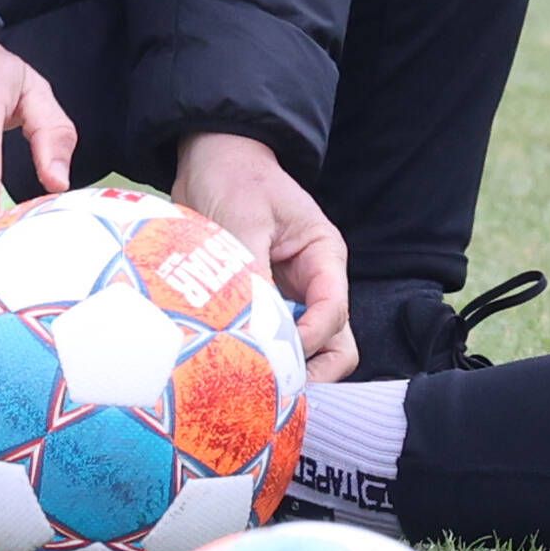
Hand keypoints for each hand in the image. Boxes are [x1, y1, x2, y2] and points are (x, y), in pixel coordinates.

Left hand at [176, 130, 354, 382]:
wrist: (212, 161)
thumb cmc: (234, 180)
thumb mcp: (244, 221)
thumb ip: (253, 273)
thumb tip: (253, 330)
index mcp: (324, 256)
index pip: (334, 311)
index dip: (309, 338)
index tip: (273, 356)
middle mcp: (316, 283)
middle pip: (337, 343)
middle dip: (312, 369)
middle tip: (272, 389)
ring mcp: (293, 298)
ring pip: (310, 351)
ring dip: (287, 369)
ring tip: (251, 385)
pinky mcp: (265, 306)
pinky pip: (273, 342)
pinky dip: (261, 359)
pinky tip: (232, 367)